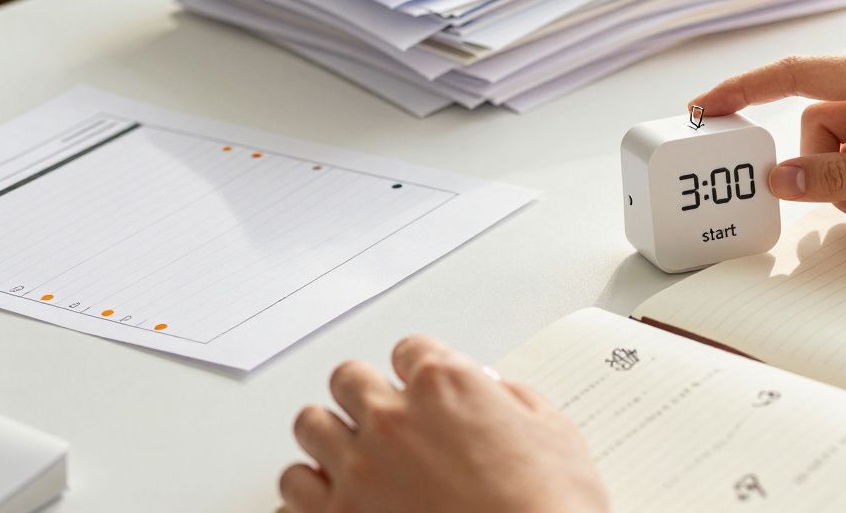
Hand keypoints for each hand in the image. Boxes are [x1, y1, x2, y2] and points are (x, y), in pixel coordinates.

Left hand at [281, 337, 608, 512]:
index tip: (421, 382)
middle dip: (365, 393)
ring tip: (350, 451)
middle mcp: (394, 418)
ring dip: (330, 435)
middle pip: (349, 378)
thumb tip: (495, 397)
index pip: (409, 349)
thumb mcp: (553, 432)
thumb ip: (511, 401)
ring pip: (310, 426)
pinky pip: (292, 488)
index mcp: (446, 385)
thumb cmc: (548, 507)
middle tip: (382, 413)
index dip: (417, 367)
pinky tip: (331, 494)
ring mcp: (360, 468)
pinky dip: (309, 489)